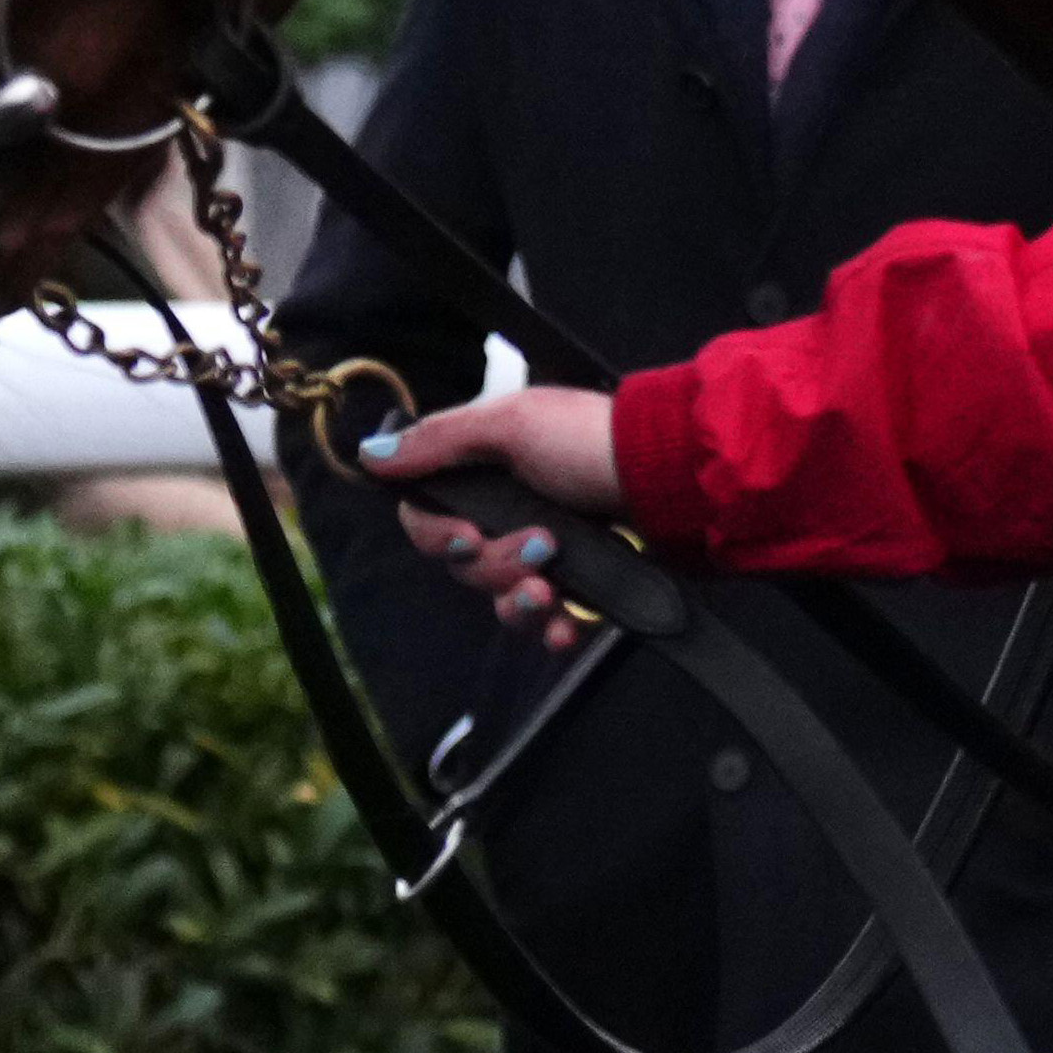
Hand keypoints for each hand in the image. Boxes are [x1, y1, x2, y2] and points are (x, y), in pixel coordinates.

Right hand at [368, 387, 631, 640]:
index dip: (438, 535)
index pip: (430, 516)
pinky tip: (565, 629)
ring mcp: (549, 548)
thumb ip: (440, 440)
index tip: (468, 535)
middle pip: (465, 564)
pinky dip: (552, 629)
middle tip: (540, 549)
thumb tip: (372, 451)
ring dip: (518, 602)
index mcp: (489, 469)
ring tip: (552, 590)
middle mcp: (513, 509)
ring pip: (500, 598)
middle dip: (494, 566)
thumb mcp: (514, 423)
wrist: (681, 477)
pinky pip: (547, 621)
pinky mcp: (583, 581)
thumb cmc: (596, 441)